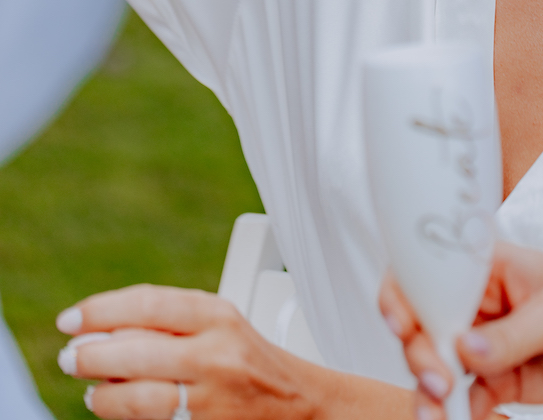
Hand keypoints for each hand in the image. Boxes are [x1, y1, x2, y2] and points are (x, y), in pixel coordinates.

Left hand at [55, 283, 327, 418]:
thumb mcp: (220, 327)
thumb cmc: (249, 361)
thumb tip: (103, 330)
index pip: (149, 304)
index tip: (71, 319)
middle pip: (137, 352)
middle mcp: (216, 353)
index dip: (102, 310)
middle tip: (70, 357)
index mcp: (219, 315)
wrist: (301, 406)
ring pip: (139, 399)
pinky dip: (127, 418)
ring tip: (92, 394)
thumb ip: (170, 324)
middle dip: (92, 356)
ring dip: (105, 397)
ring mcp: (212, 399)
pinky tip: (116, 409)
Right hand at [380, 241, 542, 418]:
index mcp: (487, 265)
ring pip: (438, 365)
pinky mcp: (498, 380)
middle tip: (439, 380)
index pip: (430, 270)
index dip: (405, 293)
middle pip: (426, 324)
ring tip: (439, 414)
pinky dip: (454, 413)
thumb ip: (513, 334)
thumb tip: (467, 350)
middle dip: (422, 353)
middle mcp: (478, 302)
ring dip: (432, 391)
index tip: (403, 325)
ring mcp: (485, 343)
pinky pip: (464, 398)